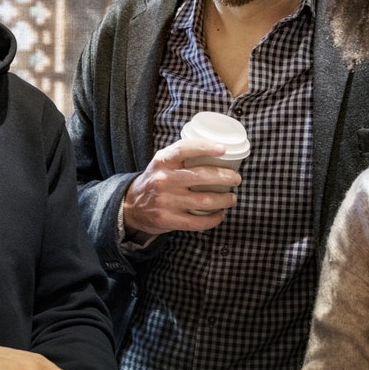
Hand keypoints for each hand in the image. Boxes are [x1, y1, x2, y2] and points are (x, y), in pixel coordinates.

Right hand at [123, 139, 239, 236]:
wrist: (132, 206)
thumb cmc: (155, 180)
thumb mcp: (161, 162)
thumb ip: (181, 155)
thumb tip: (217, 149)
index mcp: (162, 161)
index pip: (184, 149)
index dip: (206, 147)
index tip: (223, 149)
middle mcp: (163, 180)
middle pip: (201, 176)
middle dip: (226, 177)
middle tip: (236, 179)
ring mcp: (165, 201)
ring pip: (204, 200)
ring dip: (224, 199)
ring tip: (231, 198)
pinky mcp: (167, 219)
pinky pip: (197, 222)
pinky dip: (214, 219)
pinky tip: (219, 215)